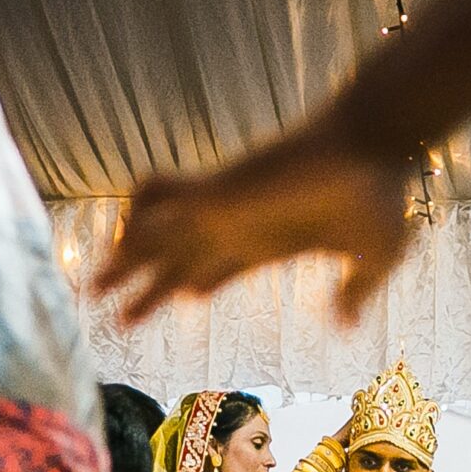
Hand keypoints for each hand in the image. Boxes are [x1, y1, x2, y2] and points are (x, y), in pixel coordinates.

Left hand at [95, 118, 410, 325]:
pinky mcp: (219, 189)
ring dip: (125, 260)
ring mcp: (226, 206)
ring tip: (90, 290)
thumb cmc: (379, 197)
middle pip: (178, 261)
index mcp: (269, 242)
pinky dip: (136, 211)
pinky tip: (115, 233)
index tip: (180, 297)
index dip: (191, 284)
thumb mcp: (373, 260)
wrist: (373, 146)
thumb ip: (355, 292)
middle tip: (112, 317)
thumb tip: (345, 326)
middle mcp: (240, 226)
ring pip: (160, 237)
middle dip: (145, 288)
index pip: (219, 267)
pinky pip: (163, 197)